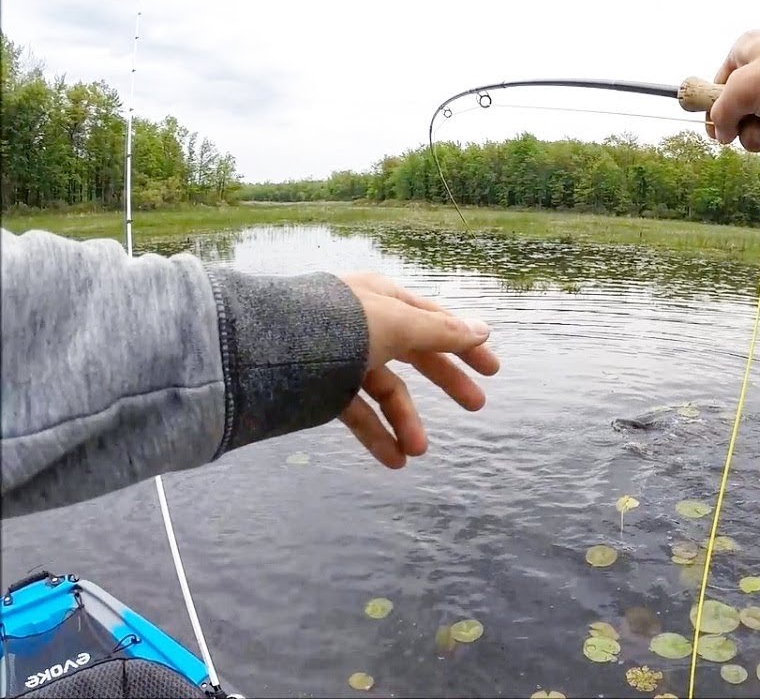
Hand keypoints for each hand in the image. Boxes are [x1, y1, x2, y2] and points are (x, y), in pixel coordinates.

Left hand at [338, 273, 499, 468]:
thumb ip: (442, 332)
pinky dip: (376, 435)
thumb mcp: (399, 325)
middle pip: (416, 354)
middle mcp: (366, 325)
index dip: (465, 344)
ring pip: (387, 389)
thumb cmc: (341, 325)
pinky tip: (393, 460)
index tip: (491, 370)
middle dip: (446, 381)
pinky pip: (357, 411)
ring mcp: (343, 357)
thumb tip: (483, 329)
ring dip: (406, 420)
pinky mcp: (321, 388)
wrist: (267, 347)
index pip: (434, 321)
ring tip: (418, 452)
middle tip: (478, 406)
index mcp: (384, 300)